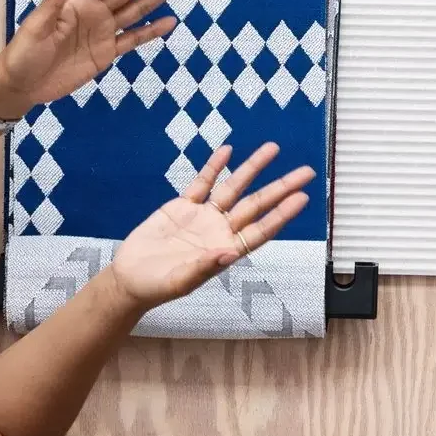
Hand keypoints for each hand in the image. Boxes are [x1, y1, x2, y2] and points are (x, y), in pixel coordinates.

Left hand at [0, 0, 189, 116]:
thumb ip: (54, 1)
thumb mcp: (36, 27)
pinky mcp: (107, 53)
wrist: (21, 85)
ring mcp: (104, 32)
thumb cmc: (24, 53)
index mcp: (79, 1)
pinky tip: (170, 21)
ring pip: (138, 8)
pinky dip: (152, 30)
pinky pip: (134, 39)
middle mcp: (96, 11)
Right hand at [108, 142, 313, 307]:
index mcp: (225, 250)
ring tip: (273, 148)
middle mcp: (220, 231)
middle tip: (307, 172)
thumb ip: (204, 267)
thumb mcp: (180, 281)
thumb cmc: (156, 287)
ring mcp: (203, 216)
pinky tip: (227, 151)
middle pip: (256, 204)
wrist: (129, 277)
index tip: (302, 198)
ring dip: (253, 168)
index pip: (261, 230)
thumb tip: (229, 254)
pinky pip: (202, 182)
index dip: (282, 214)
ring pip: (233, 187)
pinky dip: (214, 167)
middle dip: (281, 187)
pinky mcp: (182, 205)